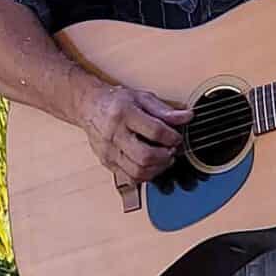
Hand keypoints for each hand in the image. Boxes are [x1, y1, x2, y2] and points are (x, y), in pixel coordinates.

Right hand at [78, 84, 192, 185]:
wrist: (88, 106)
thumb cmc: (115, 101)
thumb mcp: (142, 98)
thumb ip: (165, 110)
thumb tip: (187, 117)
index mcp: (124, 114)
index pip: (154, 131)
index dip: (172, 137)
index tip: (178, 137)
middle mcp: (114, 134)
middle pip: (145, 156)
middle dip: (165, 156)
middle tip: (172, 150)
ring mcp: (109, 151)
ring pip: (137, 171)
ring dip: (157, 168)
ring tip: (163, 158)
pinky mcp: (107, 162)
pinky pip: (130, 177)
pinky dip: (146, 175)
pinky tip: (151, 165)